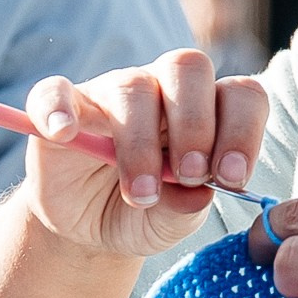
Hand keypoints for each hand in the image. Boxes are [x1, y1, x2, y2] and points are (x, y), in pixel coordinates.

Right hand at [21, 51, 269, 257]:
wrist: (88, 229)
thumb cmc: (146, 214)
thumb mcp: (172, 222)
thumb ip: (187, 207)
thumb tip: (200, 193)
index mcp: (207, 111)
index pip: (239, 95)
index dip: (243, 130)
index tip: (231, 178)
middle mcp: (163, 90)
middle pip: (188, 69)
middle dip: (196, 125)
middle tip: (191, 175)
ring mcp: (110, 94)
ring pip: (132, 86)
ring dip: (140, 143)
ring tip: (141, 193)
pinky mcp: (61, 108)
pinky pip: (55, 91)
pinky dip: (57, 108)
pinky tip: (64, 133)